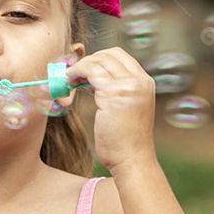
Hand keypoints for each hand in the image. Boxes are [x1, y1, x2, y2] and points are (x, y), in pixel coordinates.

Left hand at [63, 47, 156, 170]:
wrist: (132, 159)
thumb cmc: (125, 140)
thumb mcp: (126, 109)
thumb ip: (116, 91)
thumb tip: (92, 80)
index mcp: (145, 82)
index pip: (121, 56)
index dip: (99, 58)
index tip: (85, 69)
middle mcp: (139, 81)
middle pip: (110, 54)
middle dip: (88, 60)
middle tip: (73, 72)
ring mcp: (128, 86)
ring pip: (99, 61)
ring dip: (80, 66)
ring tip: (69, 78)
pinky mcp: (114, 94)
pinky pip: (91, 72)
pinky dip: (77, 73)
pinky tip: (69, 83)